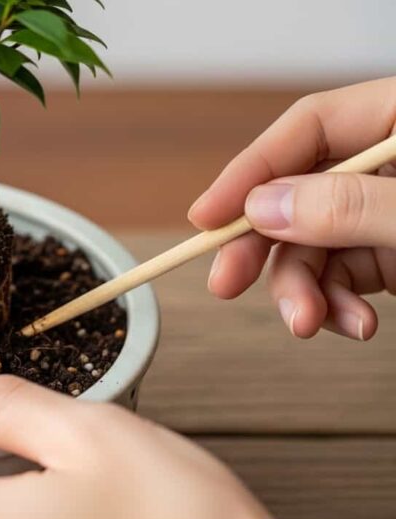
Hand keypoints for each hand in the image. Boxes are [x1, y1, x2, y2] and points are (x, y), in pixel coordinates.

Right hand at [189, 77, 395, 339]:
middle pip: (300, 192)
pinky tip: (353, 324)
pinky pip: (344, 275)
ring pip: (316, 245)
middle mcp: (389, 163)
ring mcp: (390, 209)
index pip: (308, 128)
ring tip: (307, 323)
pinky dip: (336, 305)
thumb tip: (263, 209)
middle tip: (225, 283)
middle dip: (264, 246)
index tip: (207, 217)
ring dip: (302, 291)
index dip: (251, 171)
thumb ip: (349, 206)